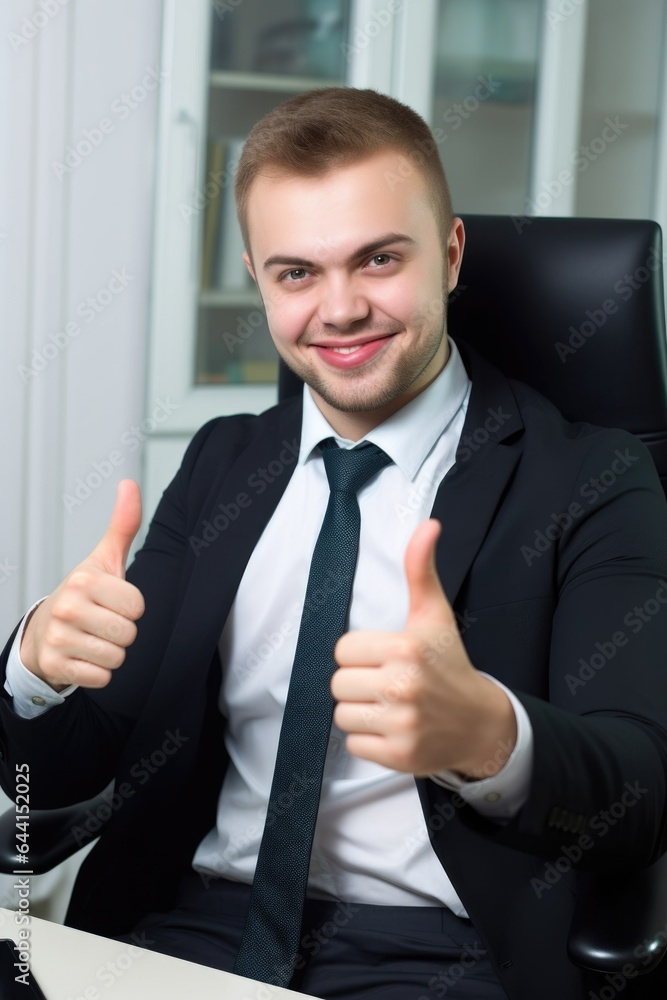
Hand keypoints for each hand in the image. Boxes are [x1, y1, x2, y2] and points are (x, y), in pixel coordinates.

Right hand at [20, 480, 144, 691]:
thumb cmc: (82, 596)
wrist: (43, 631)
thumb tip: (130, 485)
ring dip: (111, 653)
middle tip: (102, 623)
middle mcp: (68, 606)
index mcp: (85, 579)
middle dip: (122, 633)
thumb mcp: (103, 559)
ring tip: (93, 639)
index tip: (112, 602)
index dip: (130, 608)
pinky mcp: (55, 665)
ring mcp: (59, 637)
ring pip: (117, 657)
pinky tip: (83, 656)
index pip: (138, 607)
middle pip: (129, 633)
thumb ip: (122, 525)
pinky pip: (102, 678)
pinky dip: (98, 673)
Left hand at [331, 519, 516, 777]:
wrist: (481, 723)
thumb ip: (420, 570)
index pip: (342, 650)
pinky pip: (354, 745)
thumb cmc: (449, 665)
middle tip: (386, 684)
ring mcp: (403, 724)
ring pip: (342, 715)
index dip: (359, 655)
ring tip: (388, 706)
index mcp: (406, 648)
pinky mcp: (400, 756)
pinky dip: (369, 740)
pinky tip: (393, 729)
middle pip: (338, 683)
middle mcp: (404, 686)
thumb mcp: (434, 615)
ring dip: (360, 713)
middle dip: (358, 684)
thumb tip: (428, 525)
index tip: (384, 658)